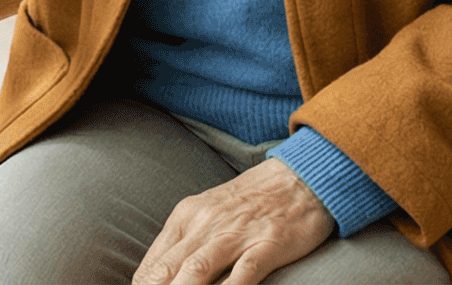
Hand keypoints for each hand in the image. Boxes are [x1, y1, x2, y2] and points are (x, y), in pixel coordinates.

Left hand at [135, 157, 335, 284]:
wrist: (298, 177)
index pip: (152, 264)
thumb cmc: (250, 200)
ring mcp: (237, 234)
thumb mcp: (207, 212)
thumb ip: (183, 242)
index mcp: (187, 216)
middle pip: (168, 270)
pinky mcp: (268, 244)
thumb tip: (156, 276)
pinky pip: (244, 273)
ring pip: (197, 271)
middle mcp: (206, 224)